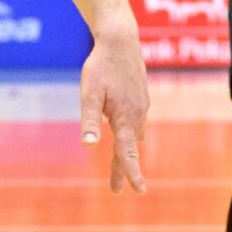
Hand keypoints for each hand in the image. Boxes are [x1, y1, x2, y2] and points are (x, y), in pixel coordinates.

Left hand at [80, 19, 148, 195]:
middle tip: (119, 190)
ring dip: (128, 150)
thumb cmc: (101, 66)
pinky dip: (131, 132)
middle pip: (130, 148)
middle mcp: (137, 115)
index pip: (128, 153)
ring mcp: (141, 106)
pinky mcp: (141, 97)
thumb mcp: (90, 93)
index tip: (139, 191)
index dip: (131, 173)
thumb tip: (90, 146)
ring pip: (135, 134)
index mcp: (125, 118)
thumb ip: (90, 119)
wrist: (120, 40)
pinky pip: (136, 121)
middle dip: (124, 169)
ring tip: (122, 163)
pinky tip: (125, 130)